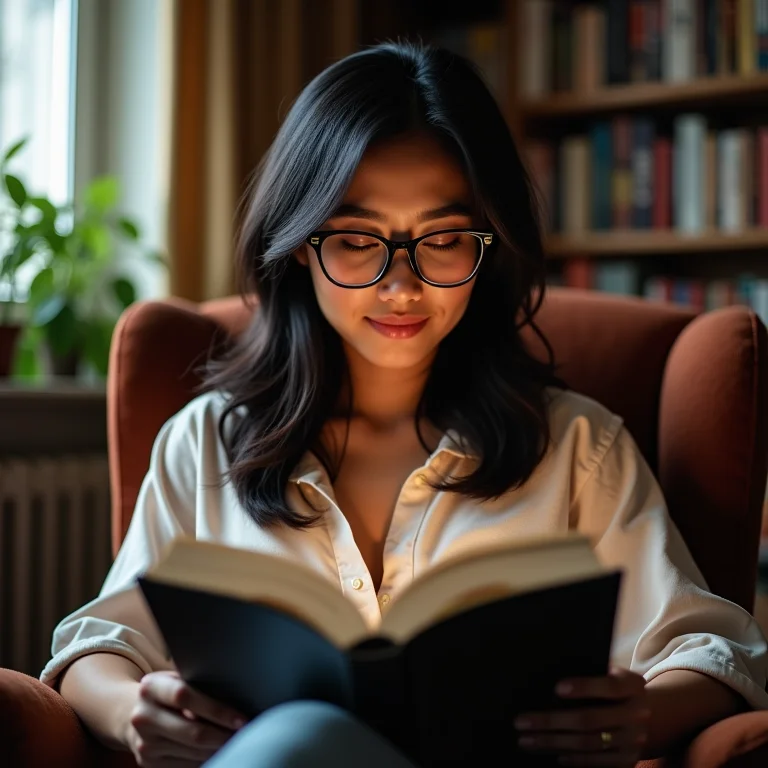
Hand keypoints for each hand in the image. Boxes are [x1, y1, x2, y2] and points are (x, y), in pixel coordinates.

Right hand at [125, 670, 247, 766]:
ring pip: (191, 752)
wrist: (130, 714)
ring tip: (236, 742)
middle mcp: (143, 716)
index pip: (185, 696)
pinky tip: (216, 750)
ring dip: (217, 749)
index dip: (216, 709)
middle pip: (192, 731)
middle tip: (245, 734)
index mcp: (151, 687)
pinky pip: (184, 765)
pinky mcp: (147, 763)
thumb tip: (235, 696)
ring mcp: (144, 743)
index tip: (241, 719)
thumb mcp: (174, 678)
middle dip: (223, 735)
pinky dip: (204, 759)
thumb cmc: (165, 692)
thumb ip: (195, 684)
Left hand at [514, 666, 649, 766]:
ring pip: (588, 743)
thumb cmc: (615, 688)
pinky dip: (574, 759)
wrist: (650, 715)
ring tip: (527, 739)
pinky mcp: (628, 760)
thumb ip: (591, 674)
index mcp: (633, 686)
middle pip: (590, 719)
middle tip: (521, 721)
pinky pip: (597, 762)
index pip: (609, 687)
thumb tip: (550, 677)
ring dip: (554, 742)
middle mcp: (637, 714)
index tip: (556, 688)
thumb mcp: (612, 674)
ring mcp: (634, 740)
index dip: (584, 687)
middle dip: (551, 721)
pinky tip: (554, 754)